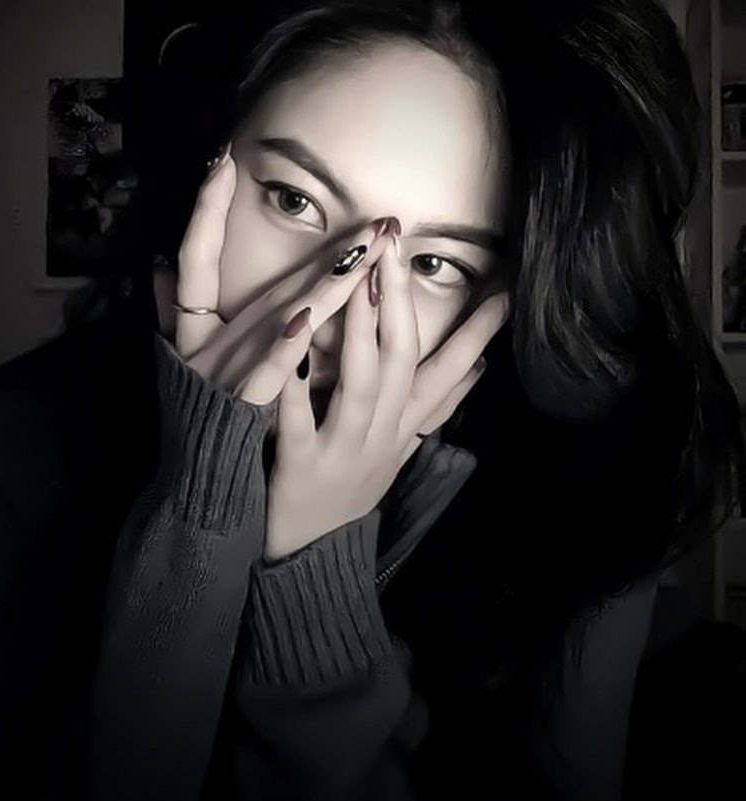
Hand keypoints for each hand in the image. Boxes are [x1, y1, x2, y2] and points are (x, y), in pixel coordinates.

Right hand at [154, 144, 390, 405]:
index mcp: (196, 327)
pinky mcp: (242, 403)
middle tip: (368, 210)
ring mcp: (228, 371)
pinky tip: (308, 318)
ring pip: (281, 317)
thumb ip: (171, 309)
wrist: (192, 477)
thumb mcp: (180, 357)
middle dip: (318, 243)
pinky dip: (285, 347)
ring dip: (324, 281)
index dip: (207, 209)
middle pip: (269, 282)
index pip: (198, 256)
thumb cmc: (193, 411)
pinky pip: (268, 372)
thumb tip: (161, 262)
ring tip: (367, 246)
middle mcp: (211, 342)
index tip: (221, 158)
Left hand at [266, 234, 509, 559]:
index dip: (478, 333)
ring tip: (360, 283)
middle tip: (396, 247)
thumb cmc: (351, 487)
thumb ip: (435, 405)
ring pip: (363, 385)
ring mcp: (345, 451)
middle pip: (404, 362)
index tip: (505, 290)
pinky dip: (299, 390)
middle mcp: (383, 434)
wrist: (311, 553)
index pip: (450, 371)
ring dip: (362, 332)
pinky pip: (301, 424)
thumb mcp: (401, 447)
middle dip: (402, 303)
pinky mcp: (302, 467)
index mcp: (403, 425)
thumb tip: (478, 369)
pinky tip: (293, 356)